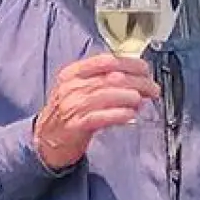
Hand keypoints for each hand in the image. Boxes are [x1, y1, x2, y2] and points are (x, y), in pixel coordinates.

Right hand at [33, 55, 159, 169]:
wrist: (46, 138)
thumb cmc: (69, 111)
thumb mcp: (80, 88)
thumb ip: (104, 80)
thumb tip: (137, 77)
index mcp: (74, 73)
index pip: (106, 60)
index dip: (130, 63)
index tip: (145, 69)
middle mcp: (71, 86)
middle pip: (112, 78)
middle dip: (138, 82)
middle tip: (153, 89)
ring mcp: (71, 106)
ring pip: (107, 95)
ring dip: (131, 97)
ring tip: (143, 101)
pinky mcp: (75, 126)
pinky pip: (100, 117)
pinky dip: (119, 114)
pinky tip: (131, 115)